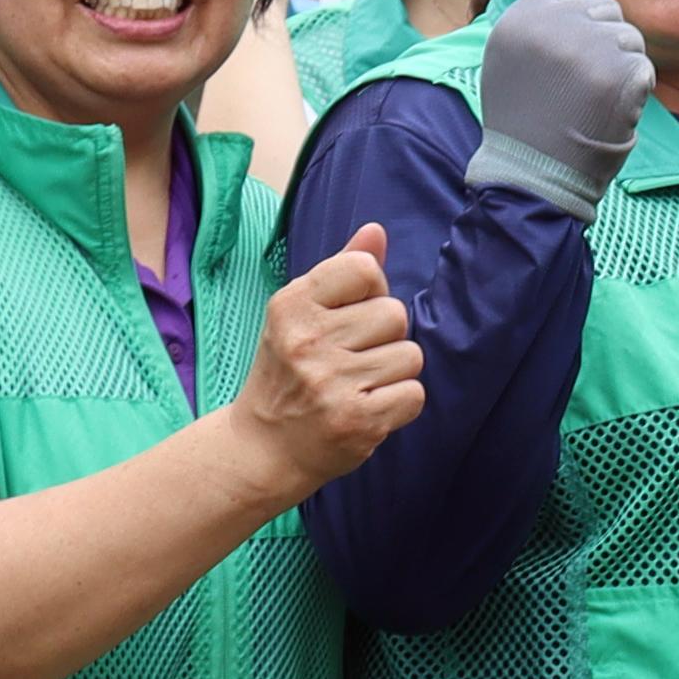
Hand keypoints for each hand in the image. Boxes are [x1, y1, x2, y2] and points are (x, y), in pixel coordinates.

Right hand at [234, 227, 424, 490]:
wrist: (263, 447)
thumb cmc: (288, 372)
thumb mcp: (301, 316)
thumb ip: (342, 271)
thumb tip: (376, 231)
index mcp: (292, 306)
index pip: (364, 269)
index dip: (371, 292)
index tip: (349, 316)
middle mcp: (307, 341)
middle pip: (395, 314)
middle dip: (384, 336)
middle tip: (351, 359)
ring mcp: (331, 382)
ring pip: (410, 355)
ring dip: (393, 372)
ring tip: (357, 385)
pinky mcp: (357, 420)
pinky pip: (415, 394)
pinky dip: (399, 403)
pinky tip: (368, 408)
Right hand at [465, 0, 652, 218]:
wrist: (534, 172)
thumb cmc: (525, 120)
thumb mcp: (510, 57)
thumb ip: (541, 20)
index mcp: (522, 15)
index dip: (585, 25)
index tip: (571, 60)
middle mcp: (553, 22)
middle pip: (607, 8)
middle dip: (605, 42)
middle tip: (583, 84)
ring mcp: (588, 44)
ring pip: (629, 36)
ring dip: (621, 68)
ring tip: (592, 100)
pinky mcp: (619, 70)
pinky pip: (644, 67)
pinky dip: (635, 93)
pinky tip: (608, 113)